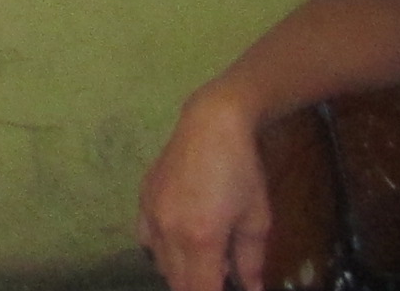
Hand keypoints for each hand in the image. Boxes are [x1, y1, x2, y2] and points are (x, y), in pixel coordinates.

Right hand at [138, 88, 271, 290]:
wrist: (211, 124)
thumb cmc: (243, 171)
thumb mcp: (257, 220)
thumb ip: (250, 262)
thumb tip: (252, 289)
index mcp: (201, 239)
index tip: (228, 288)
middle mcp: (168, 231)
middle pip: (177, 283)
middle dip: (200, 287)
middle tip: (222, 275)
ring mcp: (150, 214)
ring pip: (160, 264)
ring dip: (182, 272)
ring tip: (207, 258)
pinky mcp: (142, 200)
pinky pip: (146, 241)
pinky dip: (162, 251)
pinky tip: (181, 242)